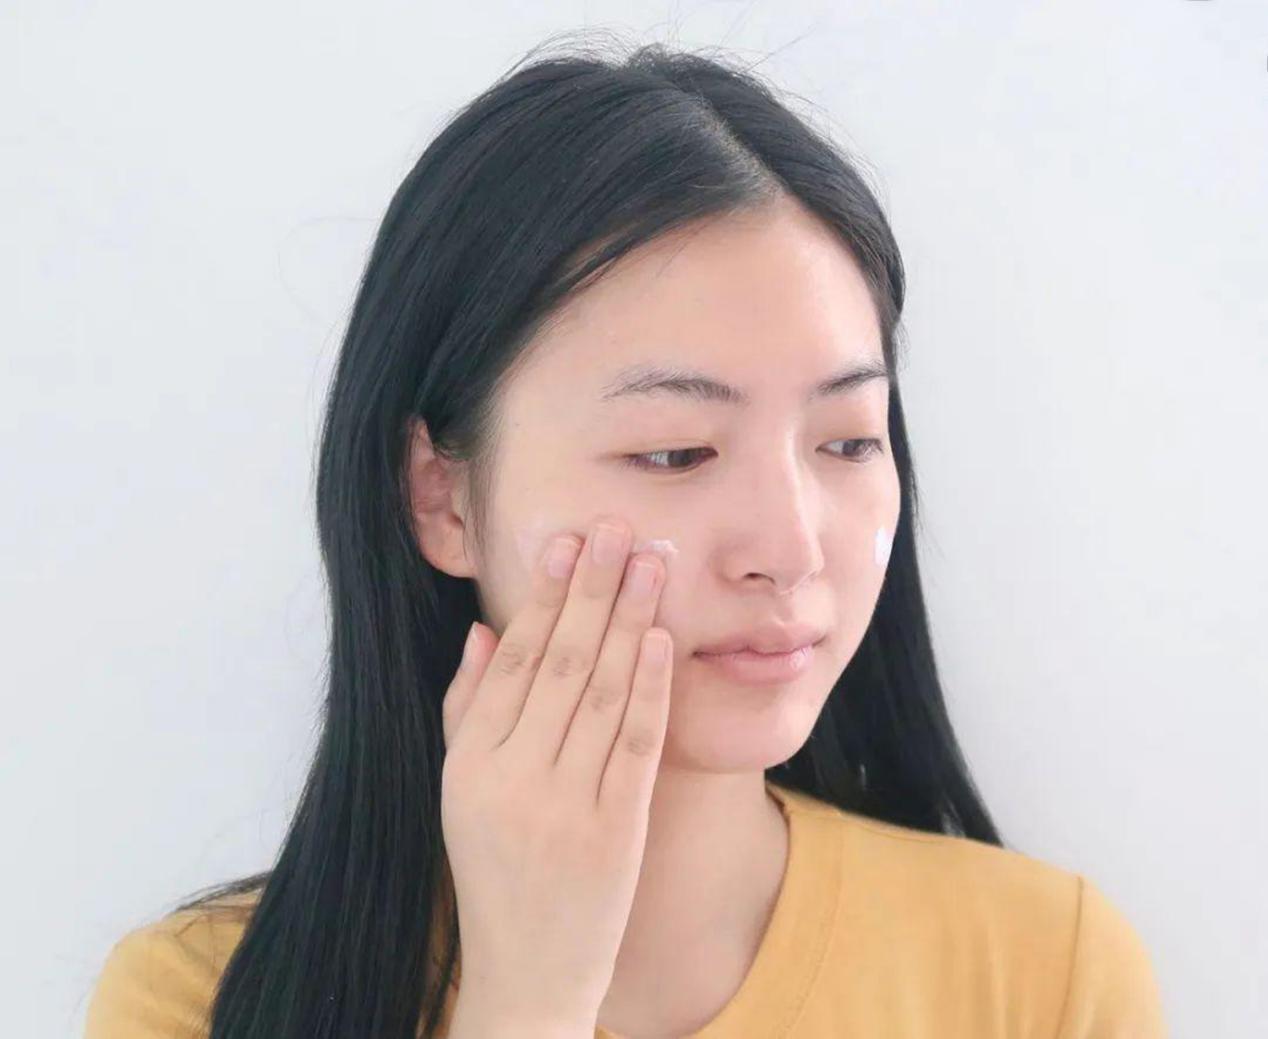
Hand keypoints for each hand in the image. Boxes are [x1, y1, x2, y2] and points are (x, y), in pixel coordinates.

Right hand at [440, 514, 672, 1026]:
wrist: (530, 968)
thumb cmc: (494, 868)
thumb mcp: (459, 792)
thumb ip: (466, 709)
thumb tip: (483, 628)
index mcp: (468, 766)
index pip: (510, 663)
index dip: (543, 597)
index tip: (567, 542)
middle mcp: (512, 780)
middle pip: (558, 664)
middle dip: (591, 589)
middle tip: (616, 529)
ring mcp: (565, 806)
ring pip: (600, 693)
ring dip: (627, 620)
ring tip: (647, 562)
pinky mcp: (616, 830)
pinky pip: (634, 744)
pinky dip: (649, 686)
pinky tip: (660, 637)